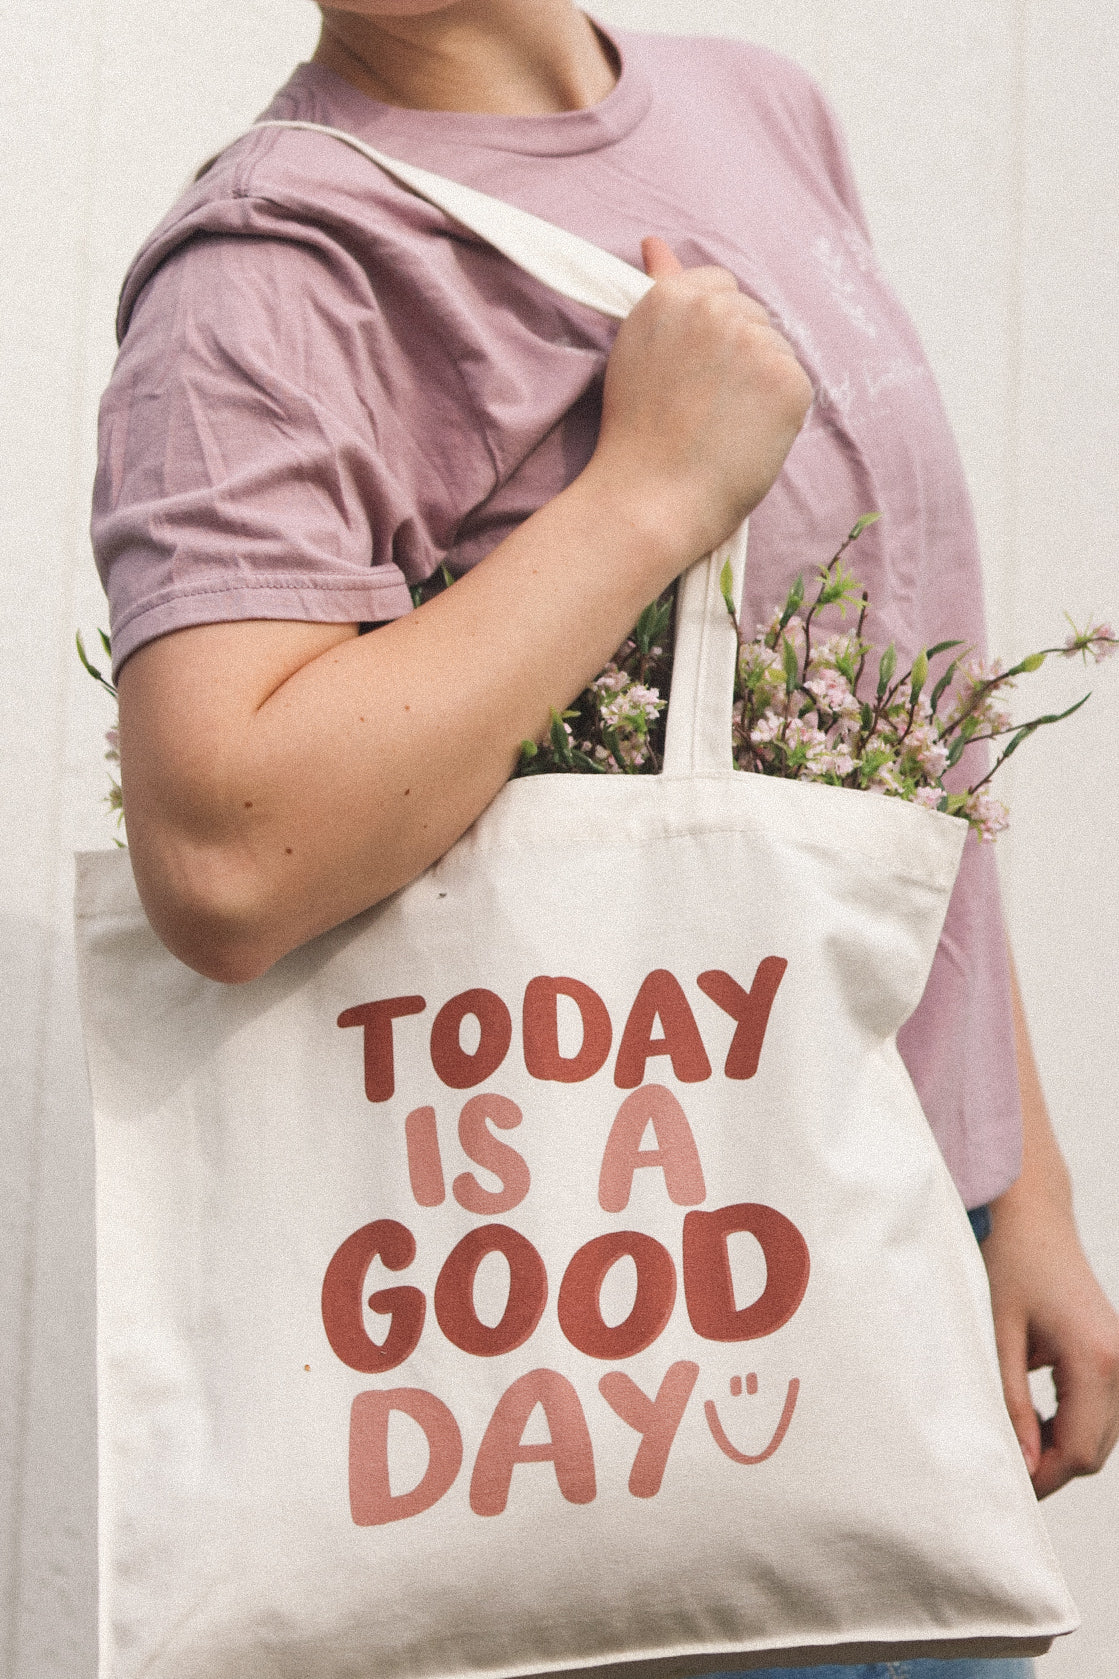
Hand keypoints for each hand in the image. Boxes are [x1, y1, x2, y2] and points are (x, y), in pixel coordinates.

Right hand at [585, 235, 812, 576]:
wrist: (650, 500)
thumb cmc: (638, 434)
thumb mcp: (640, 349)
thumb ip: (659, 291)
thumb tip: (656, 243)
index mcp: (674, 295)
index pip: (719, 288)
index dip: (710, 335)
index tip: (692, 373)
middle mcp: (716, 309)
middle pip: (752, 316)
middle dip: (737, 356)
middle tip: (700, 408)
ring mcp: (756, 342)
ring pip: (775, 350)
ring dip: (759, 384)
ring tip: (718, 426)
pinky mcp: (789, 380)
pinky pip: (795, 385)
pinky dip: (778, 414)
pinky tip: (743, 438)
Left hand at [984, 1187, 1118, 1497]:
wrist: (1031, 1214)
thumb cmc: (1008, 1261)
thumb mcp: (998, 1333)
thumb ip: (1010, 1400)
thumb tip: (1020, 1461)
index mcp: (1095, 1360)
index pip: (1077, 1450)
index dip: (1042, 1478)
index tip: (1006, 1487)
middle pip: (1094, 1451)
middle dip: (1052, 1468)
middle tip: (1004, 1471)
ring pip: (1101, 1434)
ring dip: (1062, 1447)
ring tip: (1015, 1440)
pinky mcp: (1112, 1351)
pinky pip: (1101, 1410)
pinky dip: (1071, 1423)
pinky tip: (1033, 1418)